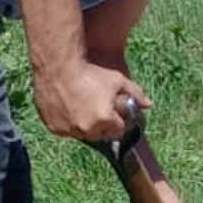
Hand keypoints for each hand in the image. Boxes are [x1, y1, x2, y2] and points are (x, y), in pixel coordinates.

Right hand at [33, 62, 151, 140]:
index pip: (118, 131)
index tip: (115, 114)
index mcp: (105, 120)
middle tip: (100, 110)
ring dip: (86, 126)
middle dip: (103, 125)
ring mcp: (68, 129)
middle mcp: (87, 128)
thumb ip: (136, 94)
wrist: (58, 67)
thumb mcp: (118, 81)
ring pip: (82, 134)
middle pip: (101, 135)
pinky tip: (71, 109)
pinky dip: (69, 124)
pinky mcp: (54, 127)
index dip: (119, 122)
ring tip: (84, 108)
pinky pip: (66, 131)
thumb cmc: (90, 73)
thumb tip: (149, 104)